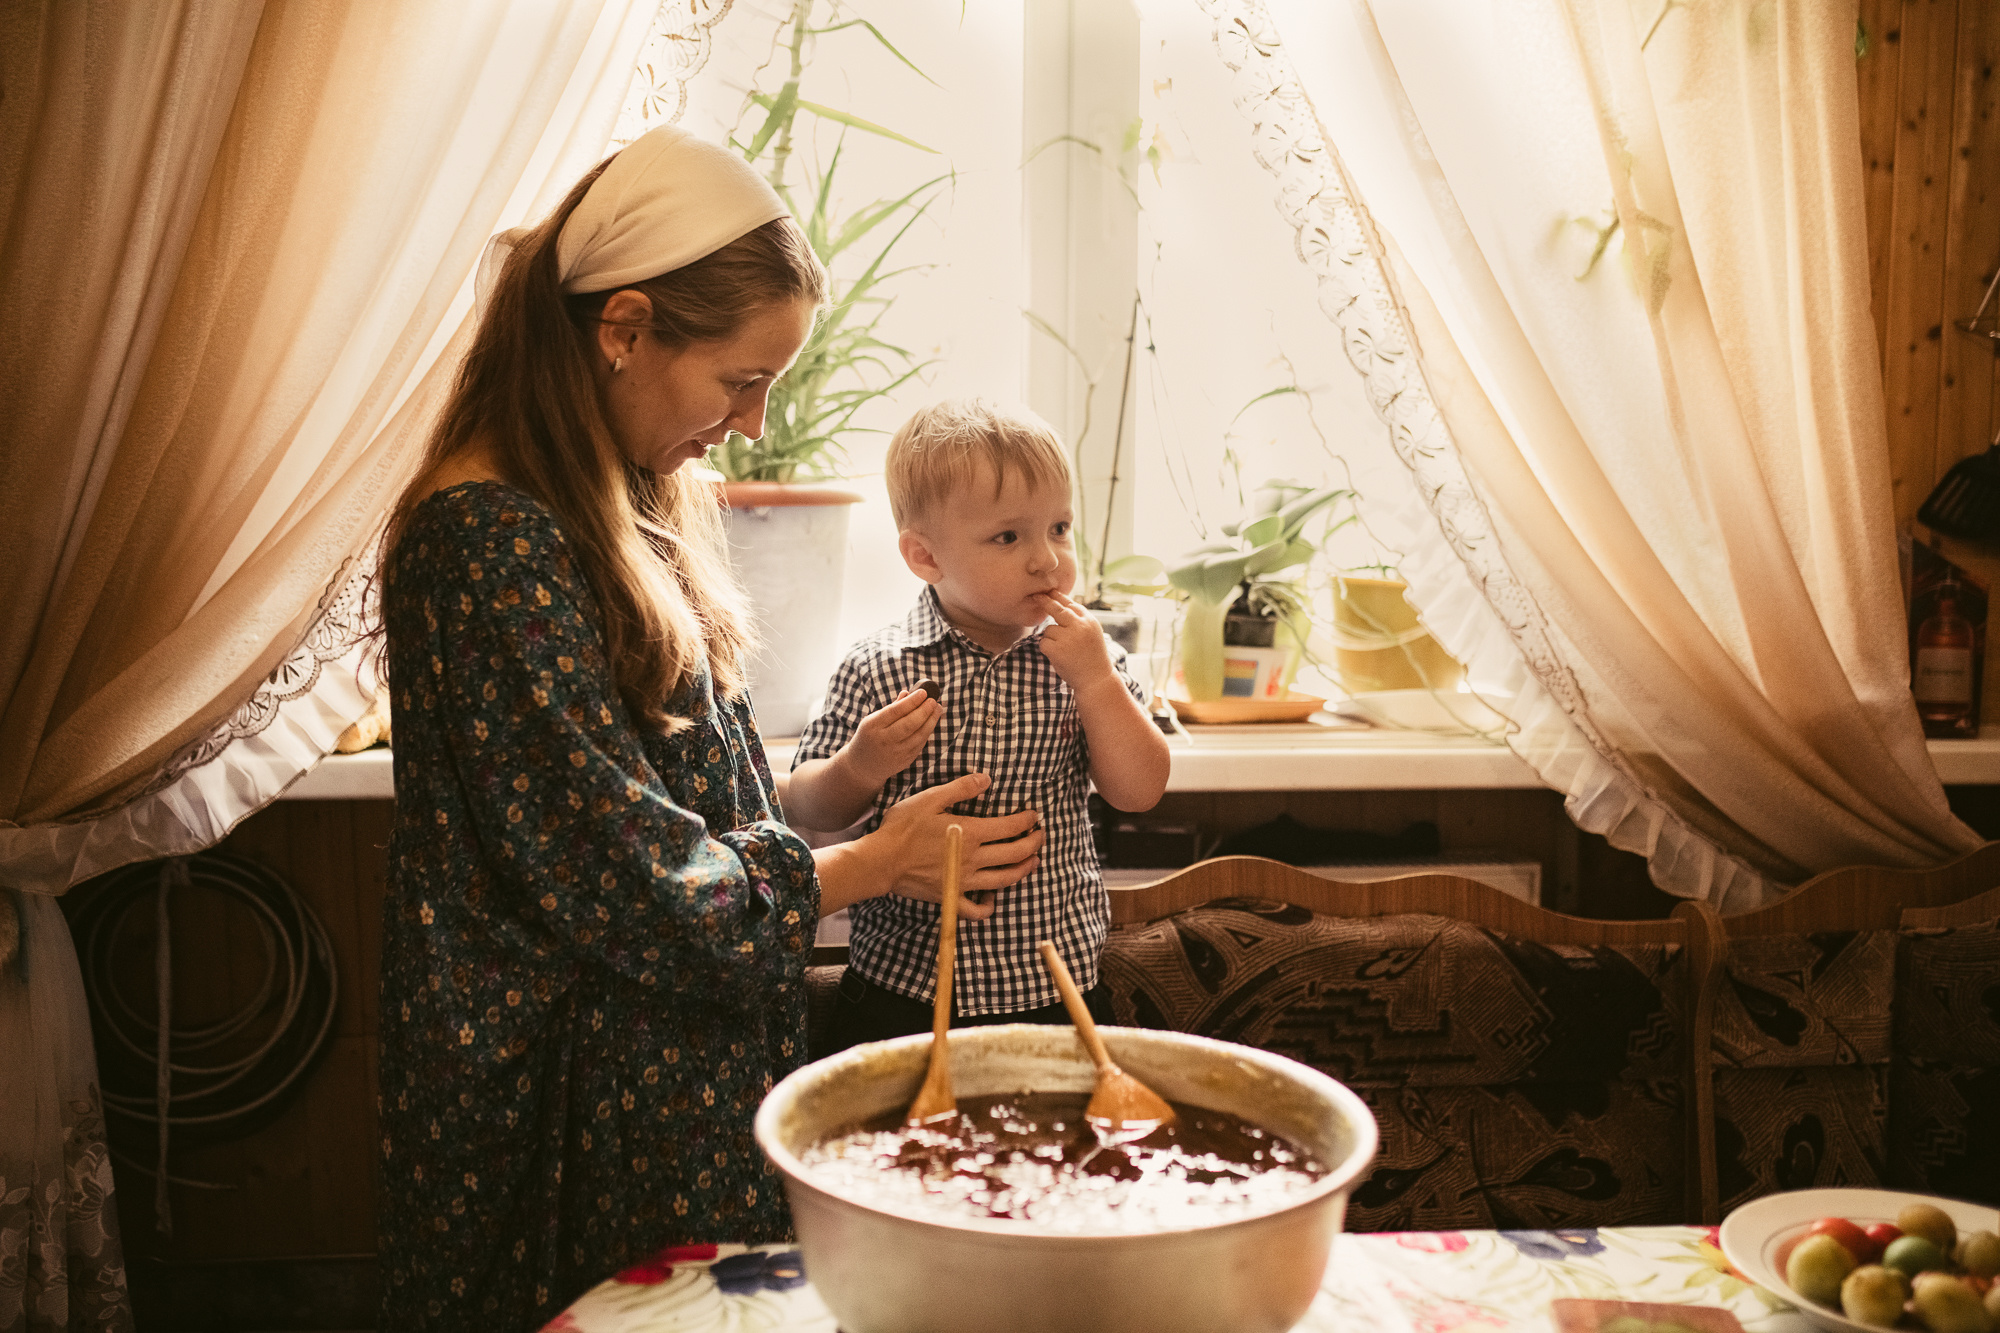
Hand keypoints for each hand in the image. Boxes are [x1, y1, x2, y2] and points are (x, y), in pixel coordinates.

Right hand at [841, 686, 941, 787]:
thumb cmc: (869, 736)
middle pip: (909, 724)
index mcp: (873, 726)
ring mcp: (895, 753)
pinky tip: (931, 722)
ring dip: (931, 721)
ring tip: (937, 709)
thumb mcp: (873, 720)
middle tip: (933, 700)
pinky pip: (919, 745)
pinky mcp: (904, 761)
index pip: (895, 711)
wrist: (862, 766)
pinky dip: (927, 732)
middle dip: (924, 710)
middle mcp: (883, 740)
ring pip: (918, 735)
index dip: (912, 701)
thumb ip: (892, 708)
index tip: (923, 692)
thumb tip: (909, 693)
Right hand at [868, 773, 1043, 921]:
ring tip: (1032, 861)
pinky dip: (989, 906)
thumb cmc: (903, 827)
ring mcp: (964, 881)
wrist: (881, 860)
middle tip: (1040, 836)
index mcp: (971, 833)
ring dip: (1023, 870)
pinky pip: (976, 910)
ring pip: (1004, 880)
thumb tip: (987, 780)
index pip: (1010, 827)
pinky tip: (993, 898)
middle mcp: (973, 859)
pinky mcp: (951, 897)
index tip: (1034, 815)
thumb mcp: (930, 798)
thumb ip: (961, 788)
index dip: (1027, 821)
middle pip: (1015, 854)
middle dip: (1034, 844)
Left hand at [1032, 589, 1117, 690]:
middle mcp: (1079, 626)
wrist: (1096, 679)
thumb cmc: (1092, 657)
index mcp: (1089, 621)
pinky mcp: (1057, 649)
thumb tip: (1061, 604)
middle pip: (1056, 609)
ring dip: (1051, 638)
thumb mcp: (1092, 633)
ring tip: (1065, 651)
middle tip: (1035, 596)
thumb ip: (1079, 620)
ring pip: (1048, 629)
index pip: (1071, 604)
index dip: (1059, 597)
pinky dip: (1047, 649)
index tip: (1049, 591)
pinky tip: (1059, 657)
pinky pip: (1043, 642)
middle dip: (1045, 601)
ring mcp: (1068, 637)